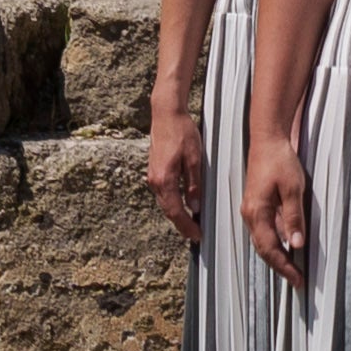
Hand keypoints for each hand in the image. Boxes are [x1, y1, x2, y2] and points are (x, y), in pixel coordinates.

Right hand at [142, 108, 211, 241]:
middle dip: (182, 224)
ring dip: (177, 215)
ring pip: (165, 203)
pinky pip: (163, 194)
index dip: (186, 226)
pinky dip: (172, 203)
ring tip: (191, 224)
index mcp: (165, 180)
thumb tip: (194, 207)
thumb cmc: (182, 132)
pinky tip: (183, 205)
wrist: (166, 114)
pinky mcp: (154, 171)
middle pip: (168, 210)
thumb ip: (194, 184)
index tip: (197, 236)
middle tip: (196, 235)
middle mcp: (155, 181)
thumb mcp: (194, 158)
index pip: (175, 211)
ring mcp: (152, 176)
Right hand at [245, 131, 318, 288]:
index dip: (284, 267)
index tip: (299, 280)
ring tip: (293, 269)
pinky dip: (275, 243)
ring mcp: (251, 209)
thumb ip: (293, 217)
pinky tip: (287, 246)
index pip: (270, 249)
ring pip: (263, 241)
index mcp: (256, 212)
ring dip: (277, 257)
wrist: (267, 139)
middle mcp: (250, 214)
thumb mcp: (293, 188)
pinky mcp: (256, 204)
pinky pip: (264, 230)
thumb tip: (296, 244)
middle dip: (280, 267)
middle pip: (264, 250)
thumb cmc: (280, 160)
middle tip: (298, 281)